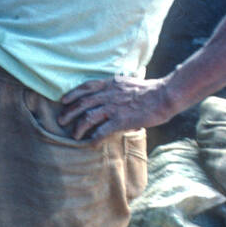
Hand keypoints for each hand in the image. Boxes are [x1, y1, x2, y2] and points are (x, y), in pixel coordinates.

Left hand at [58, 76, 173, 139]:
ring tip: (74, 135)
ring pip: (87, 118)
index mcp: (110, 84)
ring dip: (78, 127)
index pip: (86, 87)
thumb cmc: (150, 90)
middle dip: (69, 112)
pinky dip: (94, 138)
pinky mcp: (120, 120)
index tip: (64, 100)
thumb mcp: (129, 83)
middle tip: (61, 120)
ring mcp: (113, 108)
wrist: (164, 95)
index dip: (73, 94)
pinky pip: (102, 131)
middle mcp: (108, 95)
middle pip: (82, 103)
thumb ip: (117, 88)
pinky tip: (91, 143)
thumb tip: (112, 91)